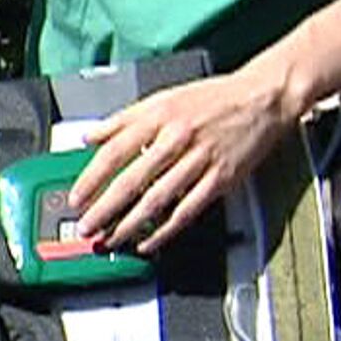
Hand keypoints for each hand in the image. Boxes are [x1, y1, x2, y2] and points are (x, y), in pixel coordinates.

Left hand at [69, 72, 294, 253]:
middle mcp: (177, 138)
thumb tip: (89, 138)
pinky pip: (187, 211)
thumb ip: (123, 120)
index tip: (75, 199)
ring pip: (157, 200)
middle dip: (104, 209)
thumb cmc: (212, 100)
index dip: (91, 179)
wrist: (264, 97)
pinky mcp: (221, 179)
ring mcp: (200, 160)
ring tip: (108, 240)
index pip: (115, 151)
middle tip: (85, 228)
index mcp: (159, 117)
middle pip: (132, 180)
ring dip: (128, 225)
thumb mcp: (163, 98)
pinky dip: (165, 231)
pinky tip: (146, 243)